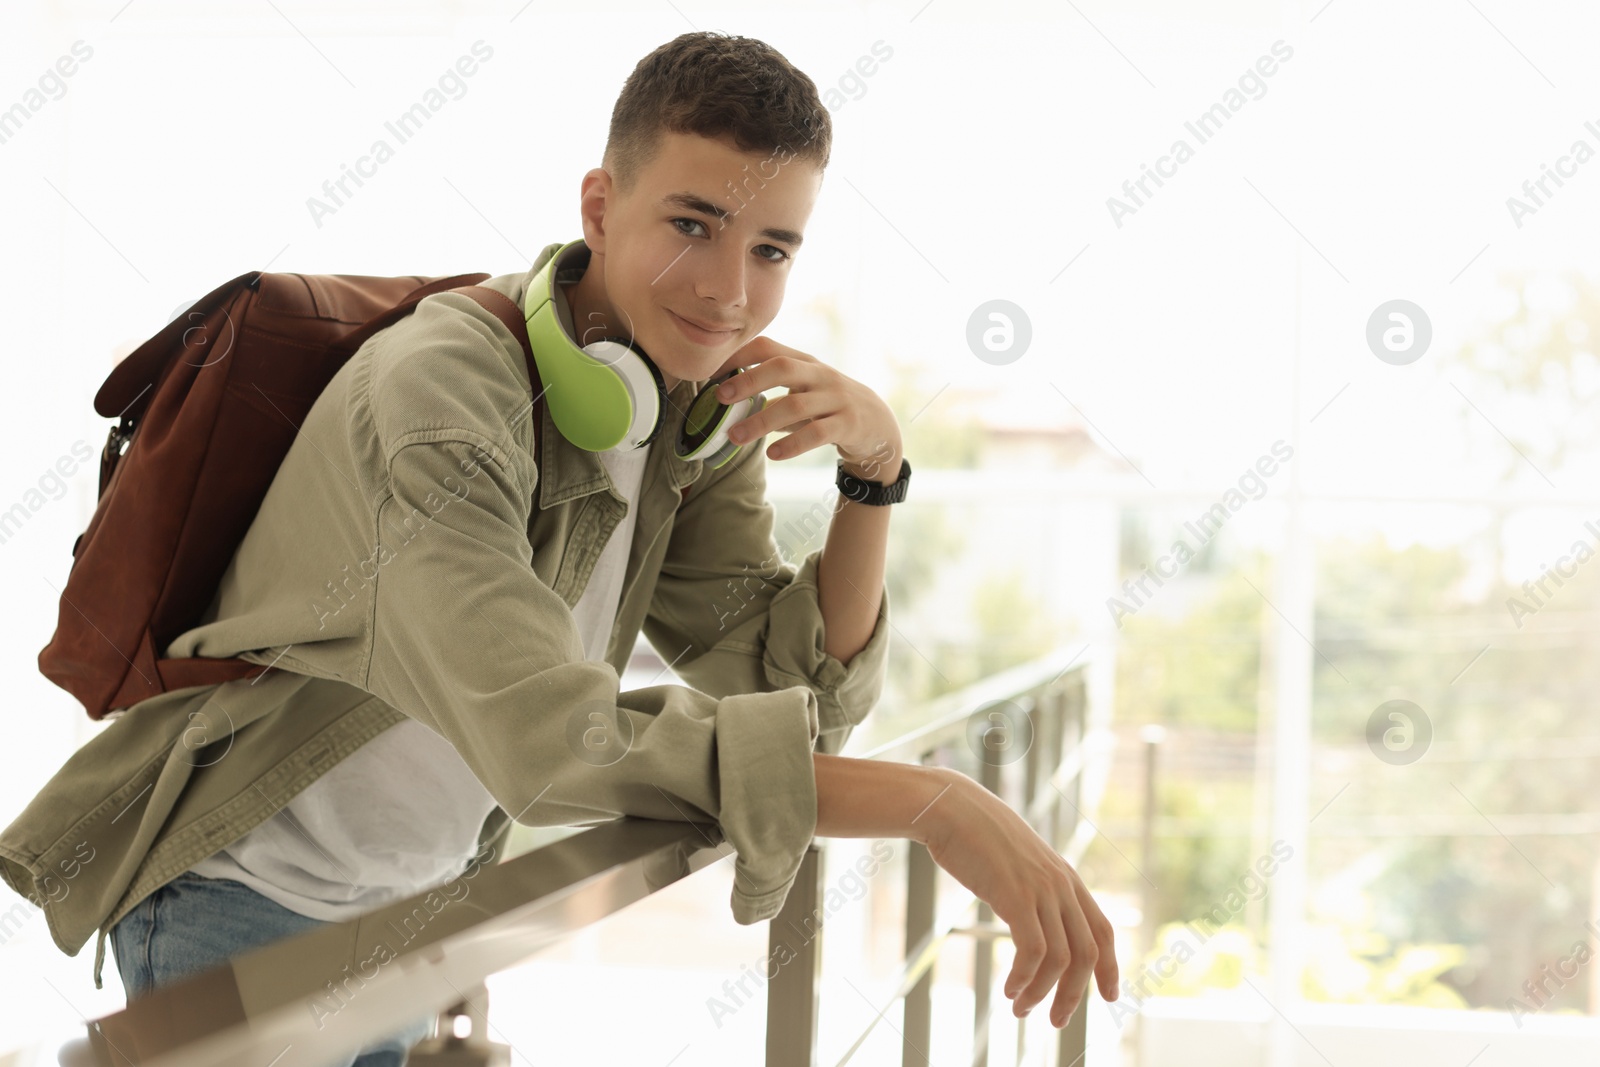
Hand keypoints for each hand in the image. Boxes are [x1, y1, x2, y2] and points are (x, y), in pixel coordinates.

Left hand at [710, 336, 902, 479]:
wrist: (879, 425)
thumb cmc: (828, 406)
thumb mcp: (803, 391)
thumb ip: (771, 393)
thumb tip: (727, 400)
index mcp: (804, 362)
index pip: (769, 348)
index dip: (738, 356)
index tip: (711, 373)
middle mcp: (820, 375)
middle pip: (782, 368)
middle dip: (748, 381)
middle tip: (719, 398)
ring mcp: (836, 398)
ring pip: (795, 405)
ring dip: (761, 422)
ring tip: (735, 437)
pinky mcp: (848, 424)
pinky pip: (816, 433)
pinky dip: (792, 444)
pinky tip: (772, 454)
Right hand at [919, 769, 1119, 1027]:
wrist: (950, 808)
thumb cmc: (975, 834)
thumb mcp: (1016, 861)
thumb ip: (1032, 886)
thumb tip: (1030, 914)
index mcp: (1066, 877)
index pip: (1103, 930)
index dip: (1111, 967)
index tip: (1109, 997)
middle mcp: (1061, 885)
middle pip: (1087, 954)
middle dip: (1074, 995)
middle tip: (1056, 1021)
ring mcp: (1040, 889)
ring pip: (1061, 959)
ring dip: (1042, 993)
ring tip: (1020, 1008)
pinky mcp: (1015, 896)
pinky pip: (1032, 951)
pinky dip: (1024, 978)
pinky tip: (1009, 988)